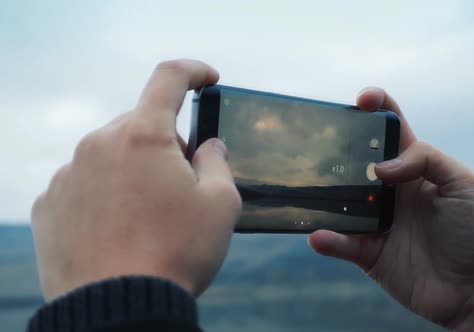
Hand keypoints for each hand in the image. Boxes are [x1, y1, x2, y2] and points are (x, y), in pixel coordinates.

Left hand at [31, 60, 241, 300]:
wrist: (118, 309)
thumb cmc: (176, 253)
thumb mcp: (221, 204)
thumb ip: (217, 163)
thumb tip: (207, 147)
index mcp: (143, 136)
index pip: (169, 79)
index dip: (193, 71)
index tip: (208, 79)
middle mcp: (98, 145)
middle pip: (140, 125)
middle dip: (166, 144)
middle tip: (183, 183)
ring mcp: (68, 175)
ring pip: (110, 154)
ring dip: (134, 171)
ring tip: (149, 217)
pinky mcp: (48, 205)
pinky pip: (84, 184)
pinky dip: (105, 194)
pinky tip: (119, 230)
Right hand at [309, 88, 473, 330]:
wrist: (471, 289)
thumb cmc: (473, 233)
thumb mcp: (464, 184)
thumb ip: (426, 159)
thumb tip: (379, 168)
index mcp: (414, 167)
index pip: (392, 128)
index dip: (377, 106)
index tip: (362, 100)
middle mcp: (390, 190)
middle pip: (357, 159)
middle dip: (339, 148)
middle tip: (325, 147)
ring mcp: (376, 220)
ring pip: (341, 200)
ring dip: (326, 195)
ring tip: (312, 190)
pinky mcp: (367, 251)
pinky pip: (341, 242)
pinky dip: (328, 239)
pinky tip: (319, 236)